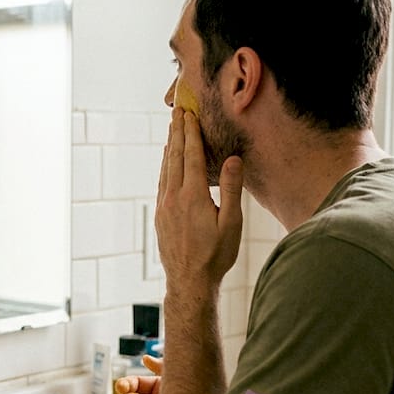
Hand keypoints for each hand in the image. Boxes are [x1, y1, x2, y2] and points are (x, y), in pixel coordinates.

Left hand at [155, 109, 242, 289]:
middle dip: (176, 133)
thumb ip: (231, 189)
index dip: (190, 133)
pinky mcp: (160, 216)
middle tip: (177, 112)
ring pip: (165, 169)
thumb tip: (233, 159)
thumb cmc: (216, 255)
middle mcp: (173, 198)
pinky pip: (162, 182)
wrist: (189, 281)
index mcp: (192, 196)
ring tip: (172, 130)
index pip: (190, 156)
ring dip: (169, 147)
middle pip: (174, 157)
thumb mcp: (232, 223)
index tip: (189, 114)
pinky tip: (167, 162)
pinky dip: (165, 166)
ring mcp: (164, 207)